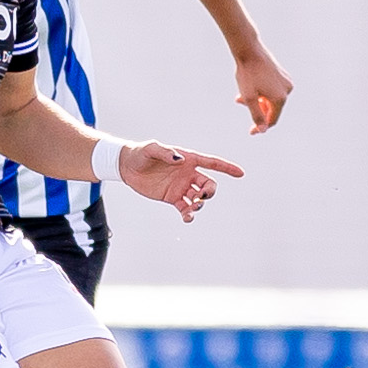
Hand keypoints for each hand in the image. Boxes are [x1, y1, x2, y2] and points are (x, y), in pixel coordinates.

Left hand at [121, 141, 244, 221]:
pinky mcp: (172, 198)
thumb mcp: (151, 149)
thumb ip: (165, 152)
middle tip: (201, 197)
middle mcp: (188, 174)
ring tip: (192, 209)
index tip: (240, 173)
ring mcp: (181, 187)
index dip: (227, 168)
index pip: (212, 163)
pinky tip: (187, 218)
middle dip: (209, 192)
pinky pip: (186, 208)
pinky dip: (189, 215)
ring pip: (199, 198)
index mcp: (188, 159)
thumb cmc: (140, 153)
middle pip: (209, 184)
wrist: (127, 166)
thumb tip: (179, 160)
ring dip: (200, 205)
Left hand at [234, 51, 293, 133]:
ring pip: (271, 99)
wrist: (249, 50)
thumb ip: (256, 115)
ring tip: (242, 94)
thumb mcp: (249, 98)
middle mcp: (287, 91)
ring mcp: (286, 82)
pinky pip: (273, 89)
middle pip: (272, 109)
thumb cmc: (247, 74)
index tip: (251, 131)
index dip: (261, 127)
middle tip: (240, 101)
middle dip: (257, 109)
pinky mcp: (283, 75)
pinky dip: (262, 91)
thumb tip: (263, 130)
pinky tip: (251, 85)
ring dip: (258, 100)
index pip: (272, 120)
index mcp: (280, 98)